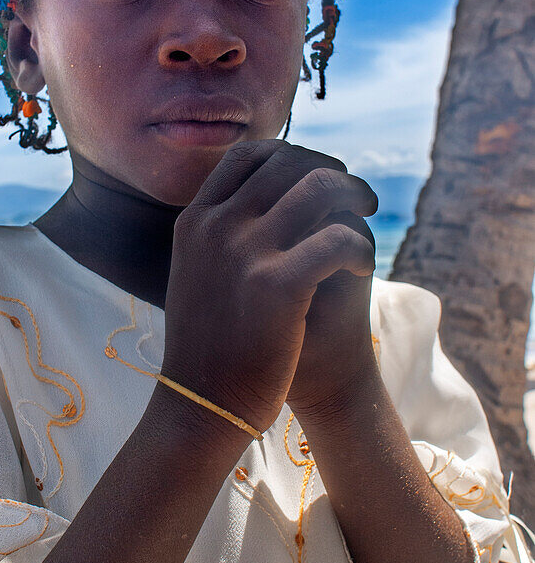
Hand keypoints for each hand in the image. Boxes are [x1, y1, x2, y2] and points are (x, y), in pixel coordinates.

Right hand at [162, 140, 376, 439]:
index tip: (318, 177)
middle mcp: (215, 226)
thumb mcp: (198, 277)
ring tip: (368, 222)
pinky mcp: (276, 285)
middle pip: (289, 163)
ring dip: (355, 196)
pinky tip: (365, 271)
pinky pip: (339, 238)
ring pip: (320, 188)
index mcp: (195, 222)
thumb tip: (253, 204)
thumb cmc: (210, 346)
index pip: (247, 157)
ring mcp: (243, 252)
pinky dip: (362, 248)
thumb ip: (220, 237)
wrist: (202, 405)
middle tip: (357, 198)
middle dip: (333, 173)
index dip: (292, 156)